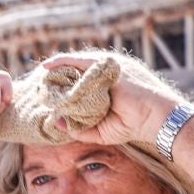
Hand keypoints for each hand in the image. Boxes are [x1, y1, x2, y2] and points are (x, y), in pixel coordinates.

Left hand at [38, 52, 182, 145]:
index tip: (44, 92)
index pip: (78, 82)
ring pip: (75, 64)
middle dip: (55, 76)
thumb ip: (78, 128)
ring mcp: (107, 67)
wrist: (156, 118)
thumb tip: (54, 121)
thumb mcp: (99, 131)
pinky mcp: (107, 65)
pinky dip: (63, 62)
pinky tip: (48, 67)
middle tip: (36, 83)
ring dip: (56, 69)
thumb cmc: (133, 125)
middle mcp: (104, 74)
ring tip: (39, 75)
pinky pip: (80, 62)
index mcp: (104, 87)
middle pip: (74, 70)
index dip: (61, 85)